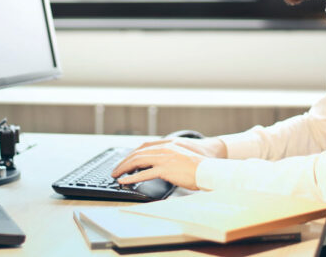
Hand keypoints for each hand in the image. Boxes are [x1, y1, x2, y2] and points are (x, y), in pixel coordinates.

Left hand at [110, 137, 226, 189]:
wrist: (209, 169)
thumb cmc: (199, 166)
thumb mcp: (182, 155)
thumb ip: (169, 156)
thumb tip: (159, 164)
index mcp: (168, 145)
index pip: (144, 146)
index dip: (132, 153)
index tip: (125, 160)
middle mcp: (164, 149)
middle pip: (137, 153)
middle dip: (124, 161)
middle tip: (116, 170)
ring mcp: (164, 158)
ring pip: (137, 161)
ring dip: (124, 168)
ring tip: (116, 175)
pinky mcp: (165, 169)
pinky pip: (144, 174)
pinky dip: (132, 177)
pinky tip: (124, 181)